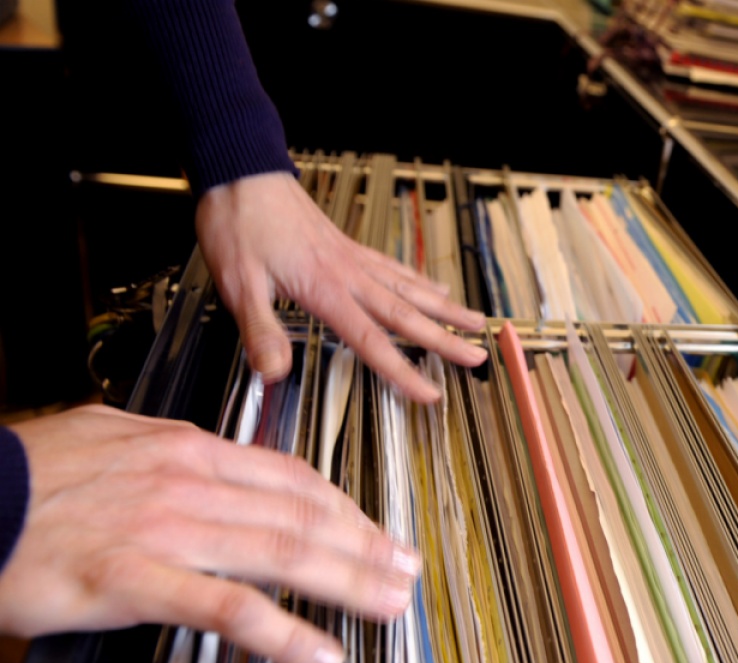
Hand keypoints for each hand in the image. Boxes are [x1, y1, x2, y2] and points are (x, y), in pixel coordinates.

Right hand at [0, 405, 418, 662]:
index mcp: (185, 449)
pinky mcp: (134, 579)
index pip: (289, 478)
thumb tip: (215, 458)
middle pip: (302, 515)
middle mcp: (187, 483)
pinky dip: (283, 632)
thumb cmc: (27, 477)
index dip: (344, 508)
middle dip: (366, 545)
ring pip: (282, 553)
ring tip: (387, 604)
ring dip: (348, 582)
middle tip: (406, 569)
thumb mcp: (111, 440)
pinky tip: (319, 652)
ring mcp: (165, 530)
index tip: (376, 529)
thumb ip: (173, 454)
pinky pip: (227, 608)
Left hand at [195, 171, 488, 402]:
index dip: (403, 372)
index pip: (373, 340)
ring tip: (475, 322)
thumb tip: (275, 372)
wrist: (242, 172)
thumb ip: (260, 329)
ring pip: (410, 288)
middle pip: (407, 315)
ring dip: (445, 309)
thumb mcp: (237, 283)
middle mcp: (348, 273)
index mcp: (325, 288)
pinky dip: (420, 280)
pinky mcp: (348, 246)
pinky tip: (435, 286)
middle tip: (478, 357)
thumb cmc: (238, 224)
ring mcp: (352, 258)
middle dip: (446, 339)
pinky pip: (394, 267)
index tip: (430, 393)